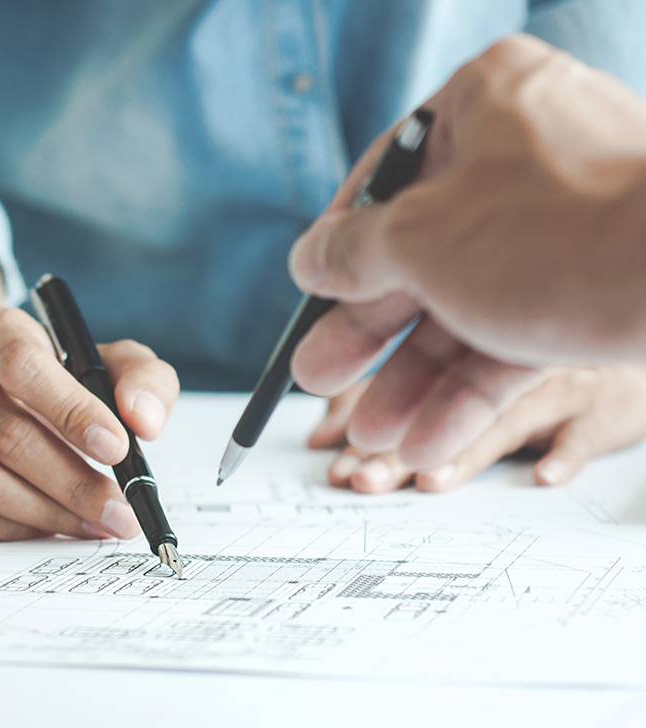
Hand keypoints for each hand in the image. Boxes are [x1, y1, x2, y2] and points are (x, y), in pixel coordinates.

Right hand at [0, 306, 178, 540]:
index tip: (117, 448)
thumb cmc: (62, 373)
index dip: (70, 410)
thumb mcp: (112, 359)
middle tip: (121, 511)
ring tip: (97, 524)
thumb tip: (143, 423)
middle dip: (73, 482)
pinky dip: (9, 529)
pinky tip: (51, 527)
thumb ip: (144, 379)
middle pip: (6, 434)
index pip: (21, 364)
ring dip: (47, 512)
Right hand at [287, 34, 645, 469]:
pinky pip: (515, 338)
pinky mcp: (596, 285)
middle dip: (368, 336)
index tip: (312, 291)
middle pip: (421, 255)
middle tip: (318, 377)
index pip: (386, 176)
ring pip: (466, 308)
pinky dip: (470, 393)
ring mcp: (567, 224)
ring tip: (371, 434)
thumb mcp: (418, 240)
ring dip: (414, 379)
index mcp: (484, 104)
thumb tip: (309, 259)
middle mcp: (526, 155)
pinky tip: (426, 445)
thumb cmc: (557, 233)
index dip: (339, 245)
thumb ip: (353, 252)